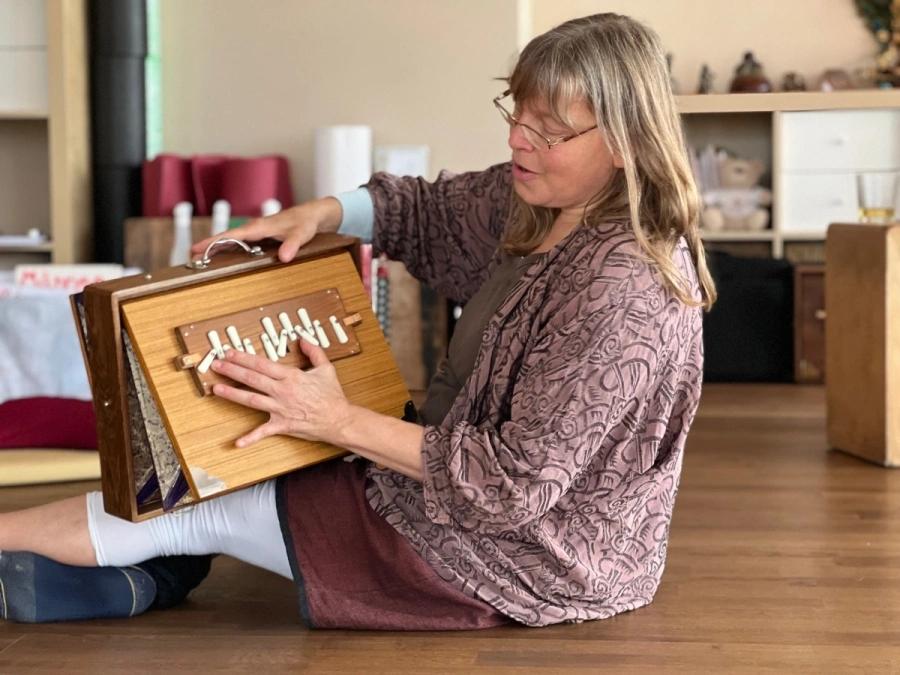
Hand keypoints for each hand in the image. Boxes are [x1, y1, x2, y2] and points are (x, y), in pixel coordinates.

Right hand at [191, 197, 342, 263]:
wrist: (313, 215)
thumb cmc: (305, 223)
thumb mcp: (301, 235)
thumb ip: (292, 245)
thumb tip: (284, 258)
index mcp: (259, 227)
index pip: (231, 235)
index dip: (213, 242)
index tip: (197, 249)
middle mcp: (254, 228)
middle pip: (226, 238)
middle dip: (209, 246)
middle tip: (192, 259)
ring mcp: (256, 232)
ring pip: (231, 240)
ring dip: (217, 248)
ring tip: (202, 260)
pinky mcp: (260, 236)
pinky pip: (240, 242)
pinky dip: (229, 248)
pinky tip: (223, 258)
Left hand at [209, 338, 352, 447]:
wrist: (339, 419)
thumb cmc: (333, 396)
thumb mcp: (326, 368)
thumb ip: (314, 352)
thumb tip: (303, 339)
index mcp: (291, 376)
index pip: (262, 364)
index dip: (244, 358)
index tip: (230, 353)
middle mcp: (282, 391)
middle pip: (252, 378)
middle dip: (232, 371)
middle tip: (216, 365)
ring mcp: (280, 408)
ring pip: (251, 399)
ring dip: (232, 394)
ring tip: (216, 389)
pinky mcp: (282, 425)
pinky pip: (264, 432)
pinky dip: (251, 438)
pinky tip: (237, 442)